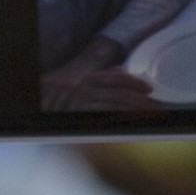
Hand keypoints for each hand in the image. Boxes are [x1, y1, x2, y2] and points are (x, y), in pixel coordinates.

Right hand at [45, 52, 159, 112]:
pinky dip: (120, 121)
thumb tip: (120, 70)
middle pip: (121, 93)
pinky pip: (105, 119)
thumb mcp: (77, 81)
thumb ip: (100, 76)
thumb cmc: (57, 93)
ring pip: (116, 106)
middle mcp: (87, 89)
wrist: (38, 103)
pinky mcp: (80, 117)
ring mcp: (83, 104)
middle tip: (158, 107)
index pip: (117, 78)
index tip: (149, 88)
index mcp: (89, 79)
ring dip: (136, 112)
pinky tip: (131, 124)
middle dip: (142, 101)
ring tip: (151, 117)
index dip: (135, 82)